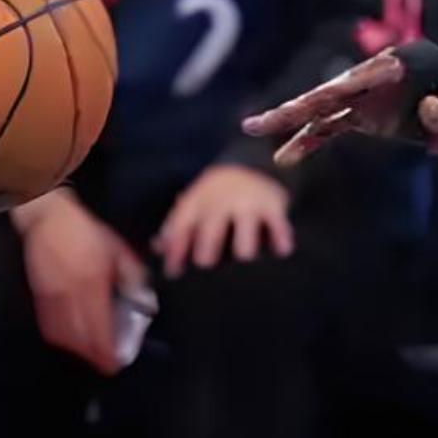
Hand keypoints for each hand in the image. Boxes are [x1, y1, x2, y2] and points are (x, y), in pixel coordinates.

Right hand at [14, 190, 147, 373]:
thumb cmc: (87, 232)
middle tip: (107, 364)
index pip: (99, 326)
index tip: (116, 363)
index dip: (107, 350)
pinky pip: (49, 327)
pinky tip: (72, 341)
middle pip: (80, 338)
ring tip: (92, 355)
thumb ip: (133, 276)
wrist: (47, 218)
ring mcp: (51, 297)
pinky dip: (62, 339)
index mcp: (93, 282)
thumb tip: (143, 301)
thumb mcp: (118, 249)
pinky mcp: (38, 297)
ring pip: (63, 336)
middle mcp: (70, 295)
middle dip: (94, 357)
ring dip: (78, 351)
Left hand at [154, 163, 292, 278]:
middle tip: (205, 266)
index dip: (175, 250)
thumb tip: (156, 248)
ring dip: (245, 248)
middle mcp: (221, 203)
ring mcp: (248, 205)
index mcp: (197, 203)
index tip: (173, 273)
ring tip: (244, 259)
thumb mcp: (194, 204)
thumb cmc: (218, 195)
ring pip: (245, 233)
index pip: (182, 227)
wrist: (254, 163)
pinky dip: (280, 239)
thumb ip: (176, 227)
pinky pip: (278, 226)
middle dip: (206, 250)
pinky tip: (281, 251)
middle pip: (211, 230)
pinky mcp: (273, 208)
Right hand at [245, 51, 437, 166]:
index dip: (345, 89)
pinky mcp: (369, 117)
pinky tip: (286, 155)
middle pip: (335, 90)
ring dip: (294, 123)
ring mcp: (372, 96)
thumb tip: (425, 111)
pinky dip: (312, 140)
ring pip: (326, 109)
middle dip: (298, 106)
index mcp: (407, 61)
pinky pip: (334, 128)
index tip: (322, 100)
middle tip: (262, 120)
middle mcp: (381, 73)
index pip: (370, 75)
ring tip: (256, 130)